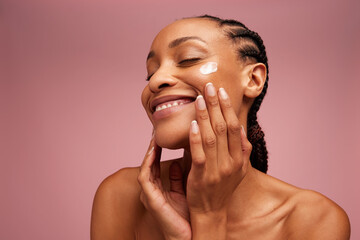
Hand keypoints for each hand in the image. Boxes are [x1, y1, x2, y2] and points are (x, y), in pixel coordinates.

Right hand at [138, 139, 190, 239]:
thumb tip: (180, 160)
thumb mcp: (184, 190)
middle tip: (157, 130)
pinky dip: (149, 163)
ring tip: (155, 137)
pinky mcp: (150, 198)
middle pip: (149, 163)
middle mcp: (151, 189)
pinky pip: (145, 177)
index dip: (158, 148)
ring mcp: (149, 194)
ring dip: (150, 151)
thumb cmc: (187, 216)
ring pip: (145, 167)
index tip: (164, 134)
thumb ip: (180, 176)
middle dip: (152, 146)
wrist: (189, 236)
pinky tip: (154, 151)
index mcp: (159, 187)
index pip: (156, 163)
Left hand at [187, 83, 251, 227]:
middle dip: (216, 105)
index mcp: (239, 158)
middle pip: (224, 128)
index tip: (221, 92)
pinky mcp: (202, 177)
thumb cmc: (222, 188)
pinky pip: (199, 154)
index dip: (228, 108)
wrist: (211, 212)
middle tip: (209, 86)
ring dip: (205, 116)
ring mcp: (217, 170)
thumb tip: (241, 128)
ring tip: (200, 99)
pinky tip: (193, 124)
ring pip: (212, 137)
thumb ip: (241, 149)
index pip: (235, 127)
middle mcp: (231, 163)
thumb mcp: (239, 170)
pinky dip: (196, 138)